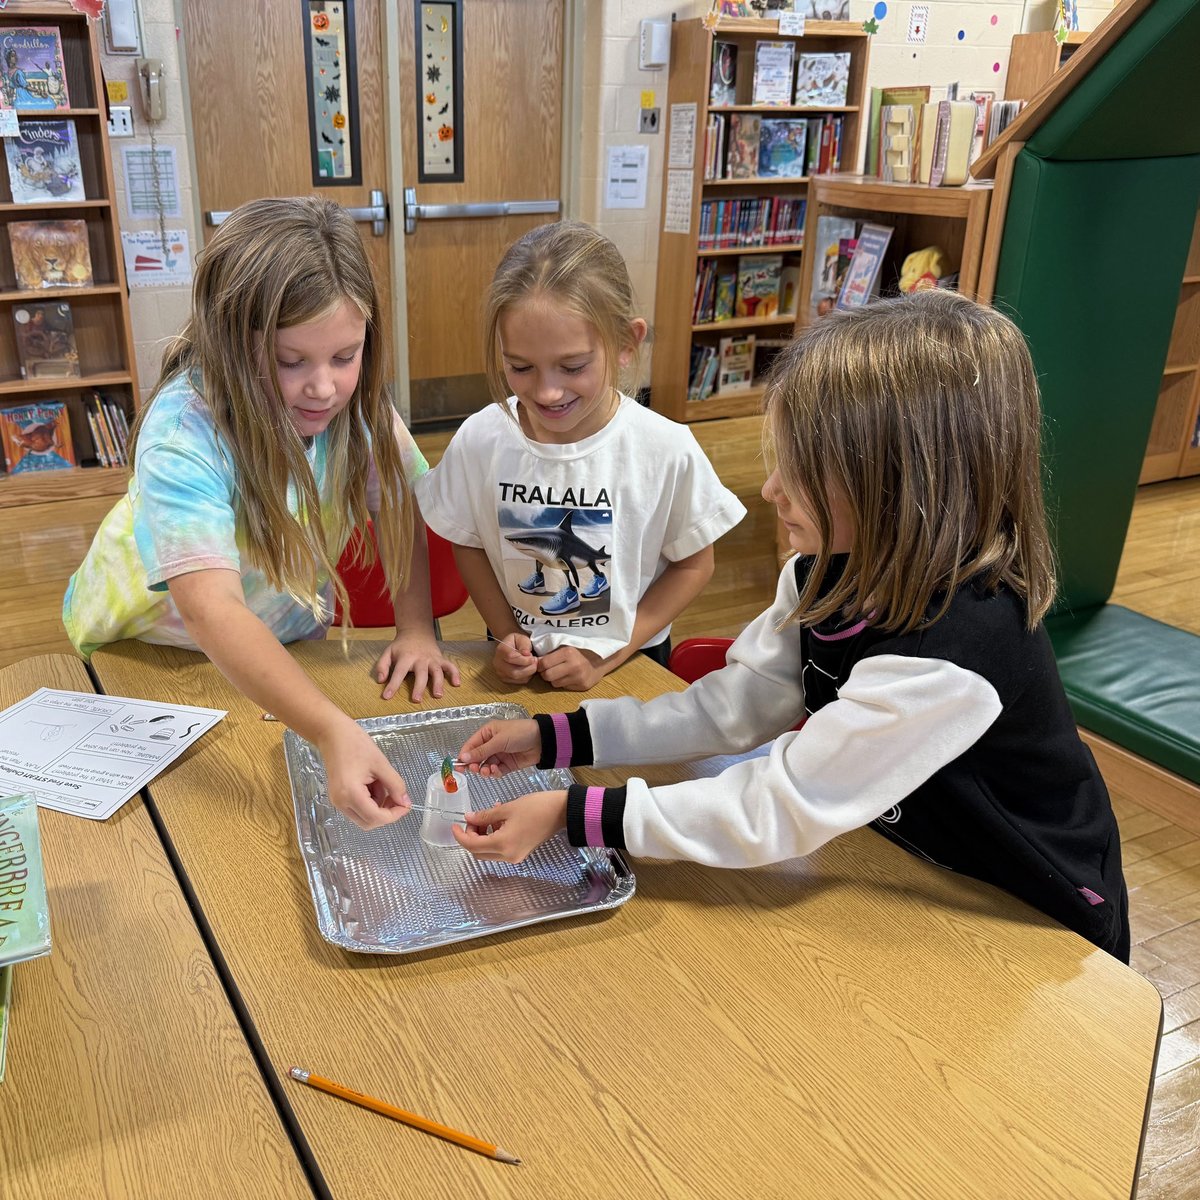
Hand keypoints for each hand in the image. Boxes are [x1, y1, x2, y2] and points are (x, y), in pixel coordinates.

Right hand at [317, 717, 410, 828]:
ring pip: (363, 817)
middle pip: (368, 822)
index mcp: (350, 794)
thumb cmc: (355, 744)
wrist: (332, 733)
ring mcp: (337, 801)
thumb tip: (405, 802)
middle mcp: (341, 803)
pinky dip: (370, 801)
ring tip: (381, 782)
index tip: (406, 804)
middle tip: (397, 796)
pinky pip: (358, 808)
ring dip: (378, 806)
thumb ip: (395, 785)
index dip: (394, 815)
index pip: (375, 818)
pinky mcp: (338, 797)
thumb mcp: (381, 764)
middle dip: (386, 813)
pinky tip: (373, 783)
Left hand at [374, 631, 460, 701]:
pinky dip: (455, 674)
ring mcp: (432, 659)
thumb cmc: (401, 646)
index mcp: (406, 657)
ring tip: (438, 695)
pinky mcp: (440, 659)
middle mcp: (420, 659)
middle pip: (421, 673)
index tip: (387, 696)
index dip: (393, 685)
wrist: (417, 632)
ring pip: (437, 671)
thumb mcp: (388, 652)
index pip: (398, 672)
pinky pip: (450, 666)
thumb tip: (380, 680)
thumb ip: (382, 666)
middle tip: (416, 699)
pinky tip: (457, 683)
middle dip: (419, 687)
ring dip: (438, 683)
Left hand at [451, 790, 567, 862]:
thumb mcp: (506, 808)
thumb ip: (484, 815)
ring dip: (483, 835)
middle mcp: (508, 855)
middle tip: (473, 818)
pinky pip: (499, 849)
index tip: (454, 825)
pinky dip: (493, 836)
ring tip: (488, 815)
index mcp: (502, 844)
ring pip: (488, 851)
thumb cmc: (537, 807)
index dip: (460, 836)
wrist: (561, 812)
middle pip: (478, 852)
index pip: (472, 846)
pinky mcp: (520, 852)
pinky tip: (498, 820)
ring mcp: (515, 856)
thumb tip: (469, 818)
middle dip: (471, 836)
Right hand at [457, 718, 541, 776]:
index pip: (470, 746)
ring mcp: (499, 755)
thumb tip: (462, 758)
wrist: (542, 741)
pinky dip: (495, 773)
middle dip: (474, 764)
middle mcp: (491, 744)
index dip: (464, 756)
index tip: (458, 766)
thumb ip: (481, 751)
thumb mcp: (499, 740)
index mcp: (487, 733)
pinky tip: (496, 771)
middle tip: (475, 769)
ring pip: (485, 766)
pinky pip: (496, 771)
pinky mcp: (507, 764)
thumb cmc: (520, 733)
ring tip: (488, 770)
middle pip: (476, 758)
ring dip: (485, 770)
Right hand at [492, 632, 537, 684]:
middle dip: (528, 668)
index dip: (524, 660)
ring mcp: (500, 672)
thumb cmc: (517, 642)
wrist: (511, 647)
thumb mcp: (522, 638)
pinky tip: (528, 669)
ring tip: (532, 665)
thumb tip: (526, 654)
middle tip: (535, 662)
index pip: (511, 657)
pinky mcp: (505, 679)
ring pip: (516, 678)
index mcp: (501, 650)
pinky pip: (518, 681)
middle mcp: (497, 662)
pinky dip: (526, 676)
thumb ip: (524, 645)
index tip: (532, 657)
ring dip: (528, 672)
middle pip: (513, 671)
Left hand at [536, 644, 605, 690]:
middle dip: (546, 673)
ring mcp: (579, 678)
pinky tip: (569, 676)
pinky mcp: (582, 686)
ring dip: (554, 679)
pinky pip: (564, 687)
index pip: (544, 664)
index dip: (540, 665)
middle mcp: (573, 666)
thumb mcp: (566, 646)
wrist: (601, 659)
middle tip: (549, 669)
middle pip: (547, 676)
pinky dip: (564, 683)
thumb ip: (551, 653)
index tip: (542, 664)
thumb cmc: (580, 651)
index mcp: (568, 653)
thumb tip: (534, 661)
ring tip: (561, 672)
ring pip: (554, 684)